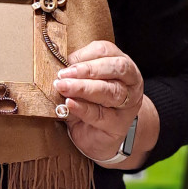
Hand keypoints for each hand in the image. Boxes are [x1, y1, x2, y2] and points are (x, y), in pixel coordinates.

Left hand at [53, 41, 150, 165]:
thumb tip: (57, 66)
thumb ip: (76, 74)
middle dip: (87, 69)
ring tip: (63, 87)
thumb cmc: (92, 104)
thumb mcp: (84, 84)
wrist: (100, 136)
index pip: (107, 51)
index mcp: (121, 66)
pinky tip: (69, 104)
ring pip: (110, 91)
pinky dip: (82, 108)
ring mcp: (127, 105)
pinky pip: (100, 114)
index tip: (67, 60)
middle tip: (64, 74)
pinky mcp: (118, 125)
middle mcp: (130, 83)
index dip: (86, 54)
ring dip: (83, 88)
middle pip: (115, 68)